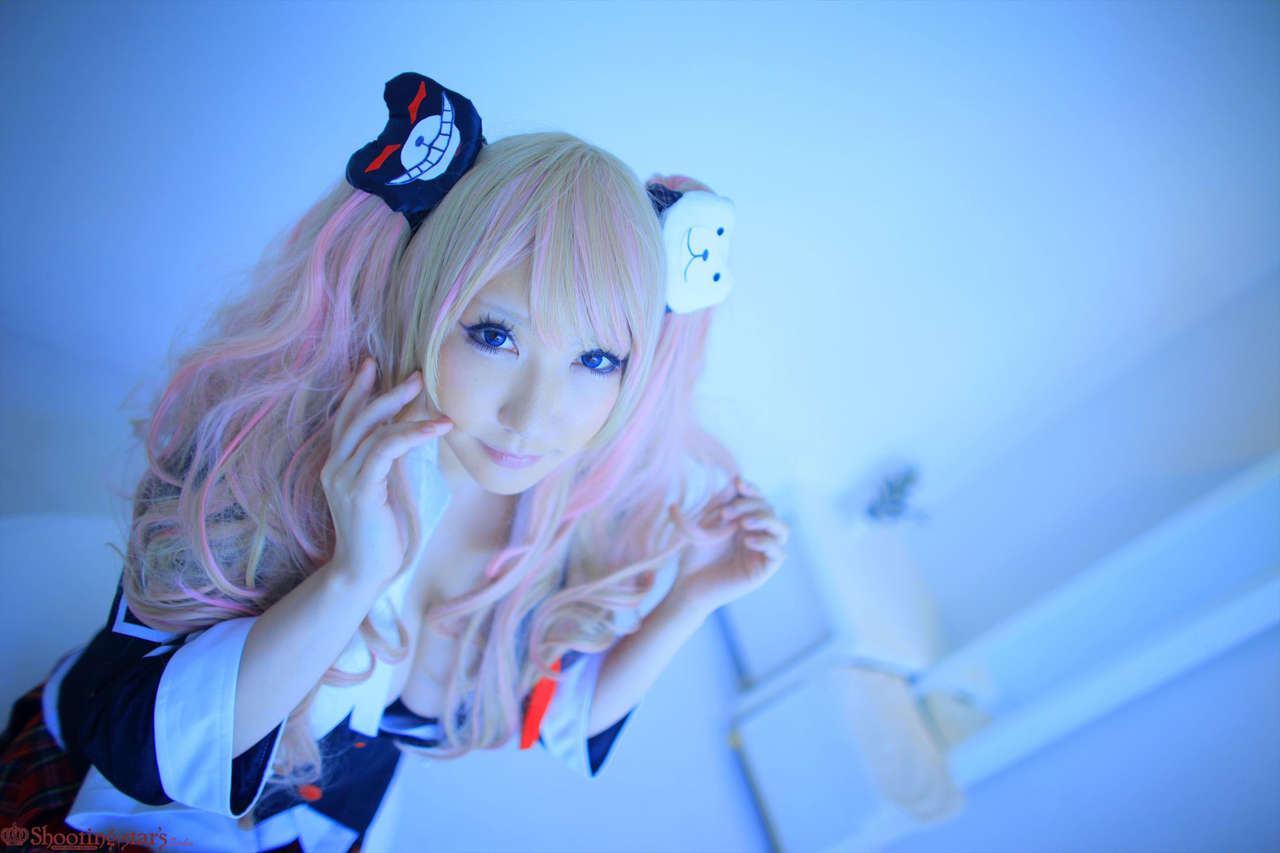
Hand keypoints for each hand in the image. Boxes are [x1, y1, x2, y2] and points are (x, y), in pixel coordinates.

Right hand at [320, 356, 452, 589]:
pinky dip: (411, 435)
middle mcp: (334, 467)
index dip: (358, 390)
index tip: (372, 364)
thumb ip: (389, 462)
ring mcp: (343, 478)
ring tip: (432, 399)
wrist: (363, 572)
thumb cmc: (380, 534)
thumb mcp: (385, 489)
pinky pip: (385, 451)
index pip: (346, 419)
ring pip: (373, 431)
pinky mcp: (360, 490)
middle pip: (357, 417)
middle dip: (385, 392)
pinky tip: (434, 428)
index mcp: (337, 465)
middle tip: (414, 375)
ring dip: (406, 412)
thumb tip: (411, 432)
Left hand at [673, 476, 789, 612]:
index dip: (752, 489)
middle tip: (725, 513)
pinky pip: (778, 552)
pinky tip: (747, 540)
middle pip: (770, 509)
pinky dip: (766, 542)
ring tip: (744, 523)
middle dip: (749, 505)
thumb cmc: (695, 555)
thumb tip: (736, 480)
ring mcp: (763, 551)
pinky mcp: (764, 569)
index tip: (738, 483)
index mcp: (746, 520)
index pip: (759, 498)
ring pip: (782, 529)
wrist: (688, 585)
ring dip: (766, 520)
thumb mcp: (706, 523)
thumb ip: (720, 503)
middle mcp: (759, 533)